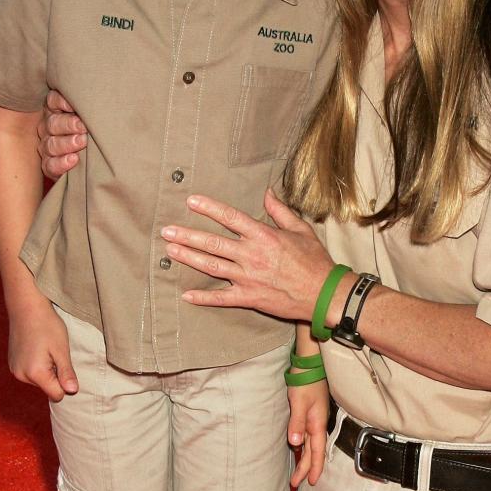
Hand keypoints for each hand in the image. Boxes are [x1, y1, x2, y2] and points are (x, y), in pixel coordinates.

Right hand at [8, 300, 78, 400]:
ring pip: (39, 381)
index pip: (57, 395)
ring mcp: (14, 370)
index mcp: (35, 373)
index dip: (65, 383)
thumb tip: (72, 391)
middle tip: (54, 353)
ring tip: (45, 349)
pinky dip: (36, 366)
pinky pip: (30, 373)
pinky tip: (36, 348)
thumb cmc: (46, 325)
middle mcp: (21, 375)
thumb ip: (66, 373)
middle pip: (47, 388)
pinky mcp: (12, 364)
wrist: (26, 307)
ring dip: (46, 370)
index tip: (64, 364)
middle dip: (55, 376)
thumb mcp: (61, 349)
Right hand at [37, 90, 87, 178]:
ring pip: (51, 144)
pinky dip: (61, 162)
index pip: (53, 100)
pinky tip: (73, 159)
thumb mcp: (94, 118)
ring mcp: (47, 146)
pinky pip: (50, 165)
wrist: (95, 162)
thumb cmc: (95, 133)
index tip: (75, 106)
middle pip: (53, 123)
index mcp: (57, 110)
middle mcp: (49, 127)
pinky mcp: (49, 166)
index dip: (62, 101)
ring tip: (82, 143)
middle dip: (68, 124)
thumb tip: (101, 103)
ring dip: (66, 143)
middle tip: (83, 127)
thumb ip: (92, 111)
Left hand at [162, 189, 335, 320]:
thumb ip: (280, 211)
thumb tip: (266, 192)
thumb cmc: (315, 261)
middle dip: (187, 235)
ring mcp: (248, 278)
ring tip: (170, 251)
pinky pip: (222, 299)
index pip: (230, 217)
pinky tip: (186, 295)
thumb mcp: (301, 229)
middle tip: (166, 230)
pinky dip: (203, 298)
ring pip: (212, 266)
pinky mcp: (249, 298)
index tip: (191, 201)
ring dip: (189, 258)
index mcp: (263, 236)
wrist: (324, 294)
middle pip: (213, 242)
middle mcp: (251, 255)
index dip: (209, 208)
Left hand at [289, 379, 328, 486]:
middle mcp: (317, 425)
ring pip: (311, 446)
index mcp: (317, 424)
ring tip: (299, 473)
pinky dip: (305, 447)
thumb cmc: (305, 382)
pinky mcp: (309, 415)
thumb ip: (297, 423)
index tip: (310, 482)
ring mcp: (314, 420)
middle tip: (297, 483)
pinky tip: (300, 450)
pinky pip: (308, 437)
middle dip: (306, 469)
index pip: (317, 452)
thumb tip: (296, 444)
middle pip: (313, 452)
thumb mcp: (299, 402)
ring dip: (305, 460)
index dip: (313, 468)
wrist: (309, 365)